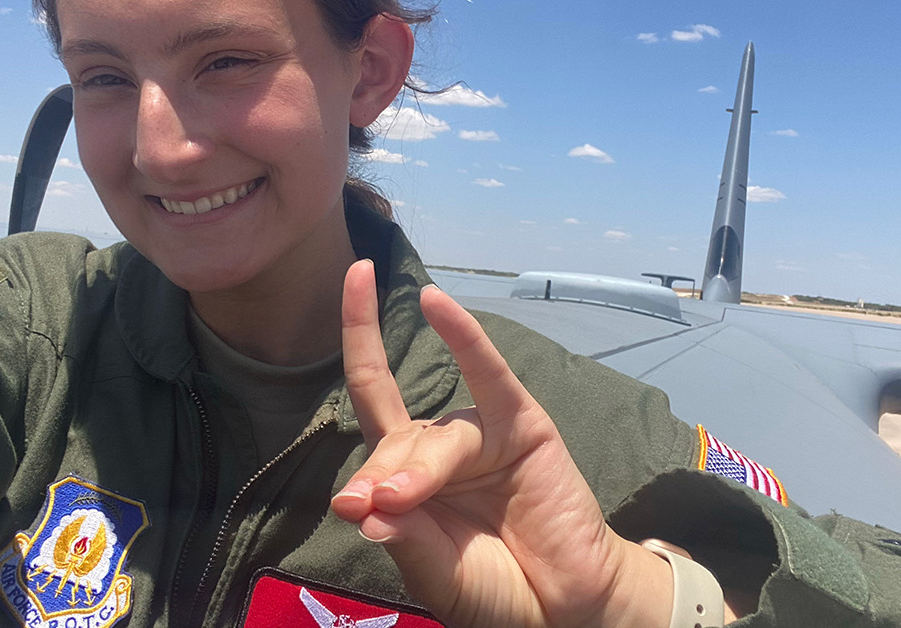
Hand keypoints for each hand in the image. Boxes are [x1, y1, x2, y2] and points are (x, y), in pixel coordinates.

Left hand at [329, 260, 675, 627]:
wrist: (563, 606)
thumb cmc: (495, 590)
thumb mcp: (438, 575)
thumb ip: (406, 541)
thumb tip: (361, 508)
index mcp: (408, 476)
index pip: (368, 400)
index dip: (337, 406)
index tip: (347, 495)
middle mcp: (439, 447)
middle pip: (396, 439)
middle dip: (384, 476)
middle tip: (380, 509)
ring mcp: (481, 435)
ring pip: (440, 437)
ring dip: (421, 470)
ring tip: (406, 502)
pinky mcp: (522, 427)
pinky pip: (489, 376)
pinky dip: (463, 337)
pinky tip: (435, 302)